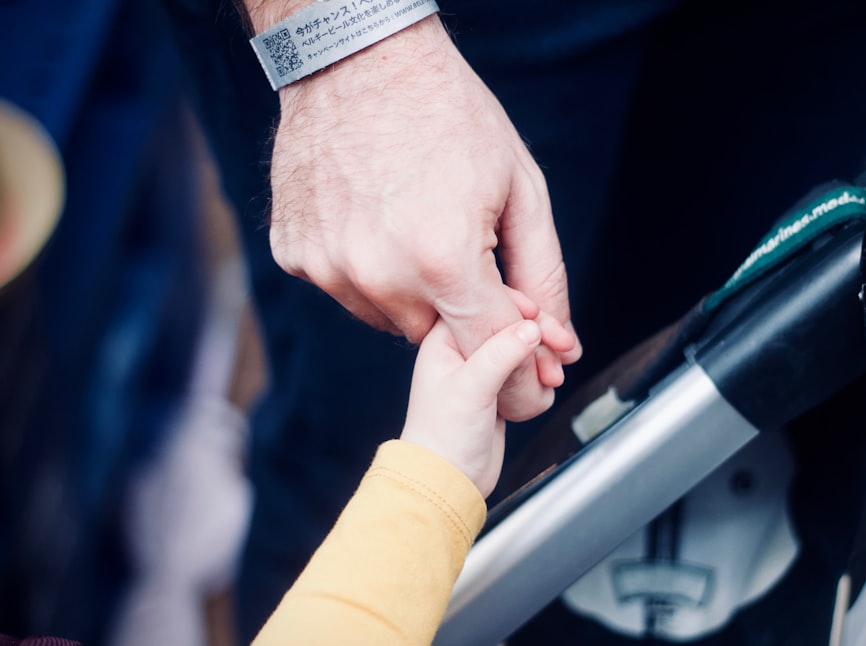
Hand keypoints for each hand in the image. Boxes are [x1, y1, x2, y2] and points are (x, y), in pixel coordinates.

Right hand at [265, 15, 580, 421]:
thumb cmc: (449, 115)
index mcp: (443, 259)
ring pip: (388, 318)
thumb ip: (542, 273)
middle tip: (464, 248)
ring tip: (415, 224)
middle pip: (436, 336)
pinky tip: (375, 219)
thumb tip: (559, 341)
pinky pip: (345, 289)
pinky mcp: (296, 254)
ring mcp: (329, 266)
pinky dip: (366, 269)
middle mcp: (379, 274)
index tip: (532, 354)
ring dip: (410, 291)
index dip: (517, 356)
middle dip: (459, 307)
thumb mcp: (520, 188)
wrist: (359, 58)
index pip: (488, 348)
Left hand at [401, 301, 572, 497]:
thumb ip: (502, 352)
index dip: (516, 304)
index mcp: (444, 339)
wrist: (447, 480)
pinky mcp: (497, 389)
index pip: (483, 300)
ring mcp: (481, 370)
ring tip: (554, 374)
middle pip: (508, 321)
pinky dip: (541, 375)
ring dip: (543, 356)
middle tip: (563, 346)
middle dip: (539, 333)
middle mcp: (461, 349)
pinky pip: (526, 370)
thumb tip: (532, 326)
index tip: (541, 318)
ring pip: (521, 346)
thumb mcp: (471, 386)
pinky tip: (547, 386)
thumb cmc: (442, 437)